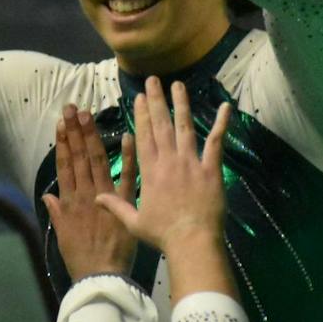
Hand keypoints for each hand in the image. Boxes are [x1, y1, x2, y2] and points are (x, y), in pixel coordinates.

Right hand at [42, 104, 137, 278]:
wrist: (102, 276)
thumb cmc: (81, 259)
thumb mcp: (62, 236)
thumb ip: (56, 213)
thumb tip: (47, 195)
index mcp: (70, 201)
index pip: (65, 165)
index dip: (63, 143)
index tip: (61, 122)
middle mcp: (86, 194)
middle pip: (79, 157)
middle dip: (75, 131)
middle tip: (73, 108)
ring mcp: (106, 197)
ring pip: (97, 161)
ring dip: (93, 137)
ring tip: (88, 115)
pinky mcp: (126, 204)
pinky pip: (128, 177)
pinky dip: (127, 158)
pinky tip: (127, 136)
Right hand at [97, 77, 229, 254]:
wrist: (191, 241)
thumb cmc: (163, 234)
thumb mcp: (133, 222)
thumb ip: (116, 206)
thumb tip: (96, 197)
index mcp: (150, 171)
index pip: (143, 136)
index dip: (140, 115)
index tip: (138, 97)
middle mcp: (169, 161)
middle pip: (161, 125)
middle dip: (156, 101)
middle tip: (153, 80)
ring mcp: (191, 162)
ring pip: (185, 127)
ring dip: (181, 104)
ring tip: (178, 84)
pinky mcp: (211, 169)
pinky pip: (216, 142)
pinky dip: (222, 124)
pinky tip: (226, 107)